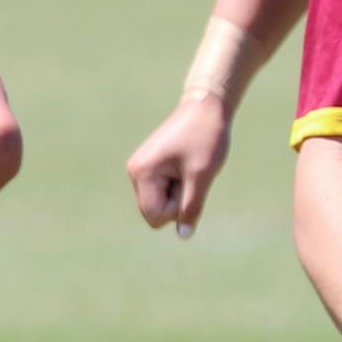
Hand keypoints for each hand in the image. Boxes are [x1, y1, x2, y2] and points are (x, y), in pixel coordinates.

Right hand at [125, 93, 231, 235]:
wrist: (206, 106)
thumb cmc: (205, 137)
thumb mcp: (201, 175)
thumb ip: (191, 207)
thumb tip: (183, 235)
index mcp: (142, 173)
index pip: (155, 216)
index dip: (178, 209)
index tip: (191, 183)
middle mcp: (135, 172)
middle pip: (155, 212)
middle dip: (177, 201)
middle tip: (192, 174)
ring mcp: (140, 170)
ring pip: (160, 203)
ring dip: (179, 192)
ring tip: (189, 167)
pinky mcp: (149, 167)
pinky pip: (163, 192)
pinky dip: (178, 185)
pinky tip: (185, 165)